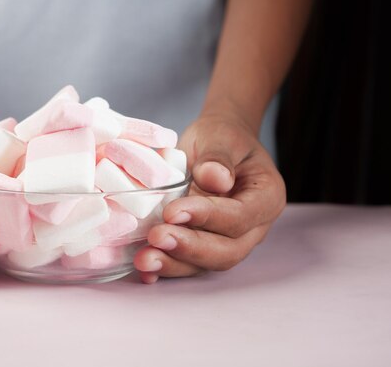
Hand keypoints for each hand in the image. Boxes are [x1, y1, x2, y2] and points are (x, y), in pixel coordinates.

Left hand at [133, 114, 285, 282]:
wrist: (216, 144)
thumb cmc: (222, 138)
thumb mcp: (221, 136)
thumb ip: (218, 157)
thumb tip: (215, 179)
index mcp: (265, 198)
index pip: (240, 217)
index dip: (207, 217)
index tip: (174, 211)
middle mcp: (252, 228)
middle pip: (227, 251)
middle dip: (189, 248)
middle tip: (156, 238)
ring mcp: (228, 241)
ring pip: (206, 263)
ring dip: (174, 264)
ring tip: (144, 259)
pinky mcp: (203, 246)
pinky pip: (188, 264)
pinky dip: (166, 269)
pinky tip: (144, 272)